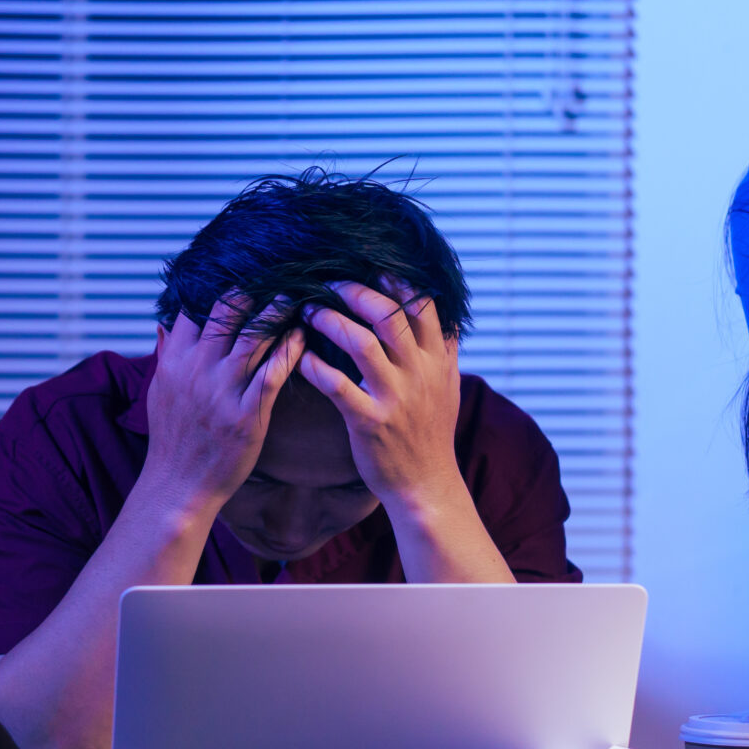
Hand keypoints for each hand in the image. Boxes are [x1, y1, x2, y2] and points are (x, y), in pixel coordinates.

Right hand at [138, 294, 302, 512]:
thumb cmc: (171, 439)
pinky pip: (273, 373)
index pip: (194, 308)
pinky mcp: (246, 414)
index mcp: (174, 362)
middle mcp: (196, 371)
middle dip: (252, 289)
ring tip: (296, 295)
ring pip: (253, 336)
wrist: (178, 485)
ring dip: (277, 311)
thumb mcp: (157, 392)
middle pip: (226, 312)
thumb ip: (164, 354)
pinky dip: (290, 350)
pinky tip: (302, 335)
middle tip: (275, 275)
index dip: (216, 286)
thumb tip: (164, 323)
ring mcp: (222, 392)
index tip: (240, 273)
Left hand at [298, 279, 467, 517]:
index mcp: (437, 360)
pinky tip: (300, 357)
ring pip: (361, 343)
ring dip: (330, 321)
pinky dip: (315, 366)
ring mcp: (395, 398)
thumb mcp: (447, 385)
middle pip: (390, 315)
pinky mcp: (369, 422)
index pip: (422, 304)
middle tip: (329, 283)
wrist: (426, 484)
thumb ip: (443, 347)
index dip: (395, 279)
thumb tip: (442, 309)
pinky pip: (337, 386)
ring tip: (309, 312)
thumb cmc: (430, 430)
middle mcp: (419, 374)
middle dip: (356, 291)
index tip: (369, 264)